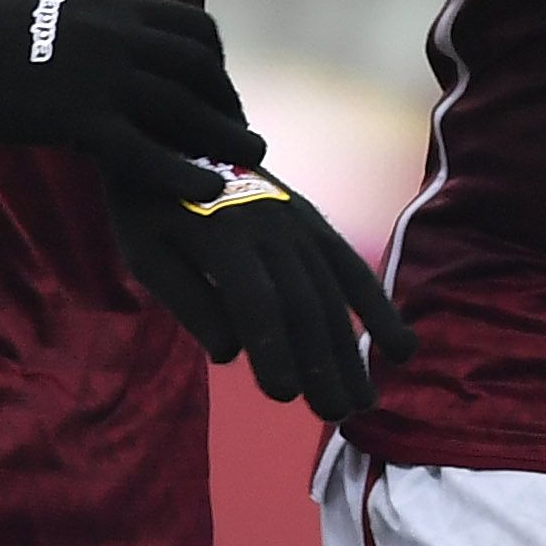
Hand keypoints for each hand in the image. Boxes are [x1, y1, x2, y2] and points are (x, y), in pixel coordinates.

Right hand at [0, 0, 264, 178]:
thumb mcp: (45, 12)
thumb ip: (85, 27)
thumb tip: (99, 40)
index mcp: (111, 4)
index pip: (194, 27)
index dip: (217, 63)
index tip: (221, 93)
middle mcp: (116, 32)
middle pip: (199, 68)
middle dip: (229, 103)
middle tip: (241, 136)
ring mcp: (98, 72)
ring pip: (183, 107)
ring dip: (224, 137)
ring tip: (251, 162)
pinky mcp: (73, 115)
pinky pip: (143, 149)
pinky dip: (182, 172)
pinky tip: (206, 191)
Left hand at [99, 159, 415, 419]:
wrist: (179, 130)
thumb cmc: (151, 203)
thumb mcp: (144, 248)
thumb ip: (187, 298)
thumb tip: (230, 352)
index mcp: (223, 232)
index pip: (256, 298)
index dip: (273, 346)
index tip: (285, 395)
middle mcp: (272, 227)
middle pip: (304, 302)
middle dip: (323, 363)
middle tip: (336, 416)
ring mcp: (300, 224)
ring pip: (333, 294)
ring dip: (352, 351)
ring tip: (363, 402)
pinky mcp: (314, 224)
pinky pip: (353, 269)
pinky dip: (380, 308)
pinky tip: (401, 349)